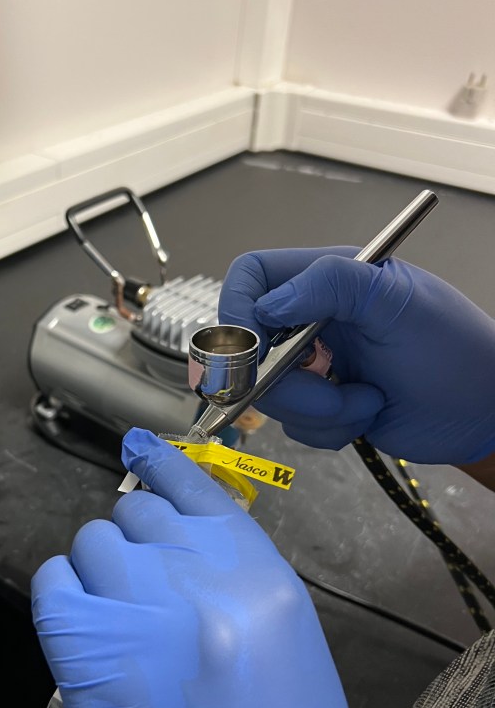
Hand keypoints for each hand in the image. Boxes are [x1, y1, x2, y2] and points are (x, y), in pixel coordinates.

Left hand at [32, 429, 398, 707]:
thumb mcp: (283, 631)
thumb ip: (230, 569)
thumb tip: (174, 531)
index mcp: (256, 571)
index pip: (193, 486)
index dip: (160, 465)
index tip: (137, 448)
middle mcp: (195, 579)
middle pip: (136, 512)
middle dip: (136, 538)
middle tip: (143, 585)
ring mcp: (135, 616)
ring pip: (91, 541)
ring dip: (101, 568)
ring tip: (119, 615)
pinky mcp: (83, 659)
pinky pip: (52, 582)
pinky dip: (64, 593)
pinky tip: (84, 623)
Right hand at [218, 247, 494, 463]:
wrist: (484, 412)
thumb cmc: (455, 350)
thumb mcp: (398, 303)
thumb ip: (333, 284)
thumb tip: (268, 304)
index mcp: (325, 278)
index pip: (249, 278)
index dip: (238, 311)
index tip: (255, 351)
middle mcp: (311, 316)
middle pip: (249, 347)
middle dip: (287, 383)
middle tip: (330, 392)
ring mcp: (313, 362)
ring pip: (269, 394)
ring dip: (318, 410)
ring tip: (368, 401)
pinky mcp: (320, 403)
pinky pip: (292, 425)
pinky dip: (327, 429)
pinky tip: (367, 413)